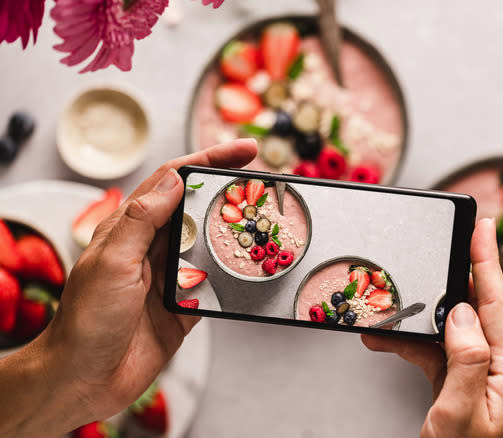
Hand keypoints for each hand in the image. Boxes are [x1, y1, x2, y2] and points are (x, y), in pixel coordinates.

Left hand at [0, 139, 257, 437]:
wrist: (85, 379)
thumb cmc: (87, 320)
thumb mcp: (112, 262)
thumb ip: (142, 220)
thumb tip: (174, 179)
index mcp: (131, 227)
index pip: (174, 180)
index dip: (209, 160)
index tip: (245, 152)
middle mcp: (153, 246)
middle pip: (199, 207)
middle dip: (232, 193)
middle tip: (269, 185)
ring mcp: (171, 276)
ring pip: (213, 243)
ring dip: (239, 233)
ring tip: (270, 223)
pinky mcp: (186, 305)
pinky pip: (219, 282)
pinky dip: (237, 274)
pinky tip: (256, 268)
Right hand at [362, 218, 502, 437]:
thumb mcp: (458, 413)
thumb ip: (465, 358)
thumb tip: (463, 312)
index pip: (499, 306)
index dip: (488, 263)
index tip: (483, 227)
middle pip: (482, 310)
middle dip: (462, 274)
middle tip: (454, 239)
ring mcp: (484, 381)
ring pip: (455, 331)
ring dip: (422, 320)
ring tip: (391, 311)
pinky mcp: (463, 388)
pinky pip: (440, 355)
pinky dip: (414, 345)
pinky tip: (387, 340)